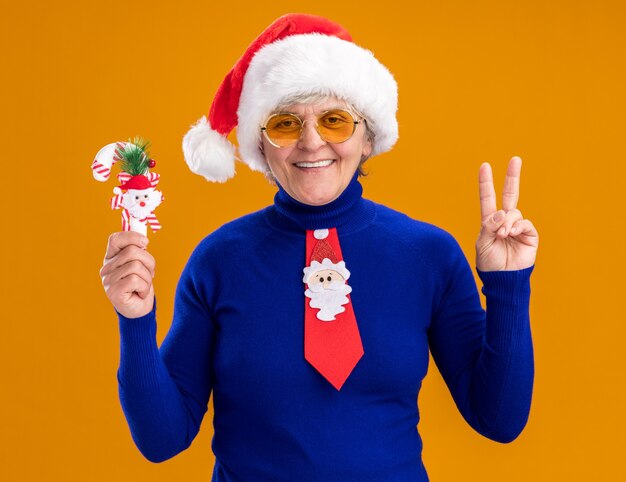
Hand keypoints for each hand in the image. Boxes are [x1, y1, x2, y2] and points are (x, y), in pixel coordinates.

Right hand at [100, 232, 155, 317]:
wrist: (139, 310)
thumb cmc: (141, 285)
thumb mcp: (142, 264)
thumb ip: (139, 251)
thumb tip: (143, 239)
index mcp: (112, 258)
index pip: (115, 239)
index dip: (132, 236)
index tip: (145, 242)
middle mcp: (107, 268)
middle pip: (132, 251)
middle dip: (148, 262)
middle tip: (149, 273)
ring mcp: (108, 280)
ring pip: (136, 266)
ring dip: (147, 277)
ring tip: (143, 285)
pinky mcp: (113, 292)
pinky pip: (135, 280)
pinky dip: (144, 287)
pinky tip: (140, 293)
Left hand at [476, 156, 538, 270]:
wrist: (502, 278)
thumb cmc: (489, 262)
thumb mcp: (483, 242)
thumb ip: (490, 225)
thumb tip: (503, 212)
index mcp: (490, 221)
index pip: (488, 198)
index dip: (486, 183)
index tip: (484, 166)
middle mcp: (505, 220)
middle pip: (509, 194)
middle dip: (512, 176)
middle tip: (515, 159)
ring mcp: (518, 226)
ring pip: (514, 212)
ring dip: (506, 222)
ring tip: (502, 235)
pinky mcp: (530, 234)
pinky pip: (524, 222)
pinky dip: (517, 226)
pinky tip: (512, 234)